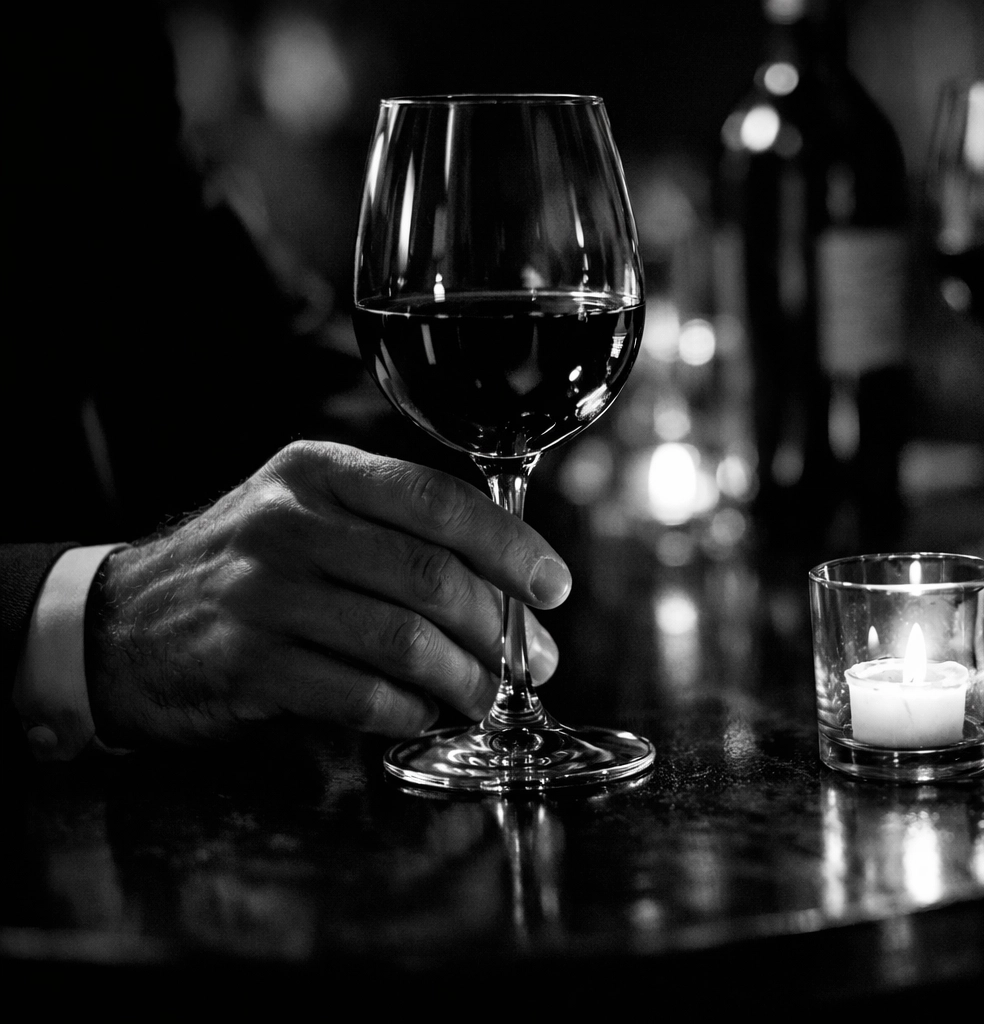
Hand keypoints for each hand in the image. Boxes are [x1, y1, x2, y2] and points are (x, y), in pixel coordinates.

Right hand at [85, 441, 567, 744]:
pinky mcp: (246, 663)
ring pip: (403, 640)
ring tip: (490, 696)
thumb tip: (513, 585)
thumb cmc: (249, 569)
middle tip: (537, 663)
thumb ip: (398, 529)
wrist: (123, 623)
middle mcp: (289, 522)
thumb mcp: (309, 513)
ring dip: (465, 679)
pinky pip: (358, 694)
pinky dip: (408, 710)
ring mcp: (262, 593)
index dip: (510, 546)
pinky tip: (423, 713)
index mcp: (318, 473)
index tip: (554, 588)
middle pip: (430, 576)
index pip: (438, 499)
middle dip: (501, 629)